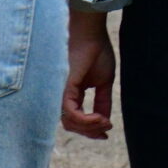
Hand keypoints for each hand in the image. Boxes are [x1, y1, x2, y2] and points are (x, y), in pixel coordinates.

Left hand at [63, 8, 114, 138]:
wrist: (91, 34)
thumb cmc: (97, 52)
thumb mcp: (104, 81)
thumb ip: (102, 101)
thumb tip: (105, 120)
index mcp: (71, 94)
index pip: (75, 118)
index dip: (90, 129)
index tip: (106, 132)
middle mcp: (62, 96)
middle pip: (72, 125)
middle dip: (91, 131)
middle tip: (106, 129)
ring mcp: (60, 94)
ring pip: (70, 123)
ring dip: (90, 127)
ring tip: (106, 122)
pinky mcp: (63, 91)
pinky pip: (70, 114)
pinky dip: (86, 120)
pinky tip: (100, 119)